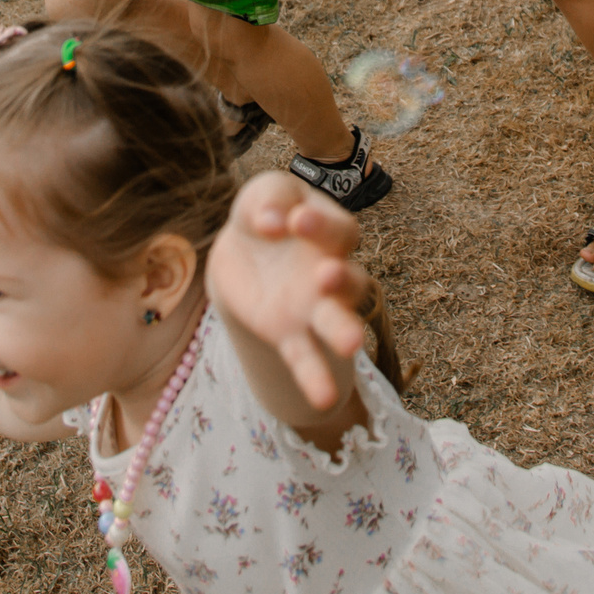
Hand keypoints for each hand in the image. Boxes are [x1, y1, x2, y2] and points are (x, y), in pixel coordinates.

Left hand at [209, 171, 368, 410]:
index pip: (341, 230)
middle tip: (326, 276)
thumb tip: (271, 222)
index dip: (321, 224)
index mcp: (330, 232)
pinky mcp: (290, 334)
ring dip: (343, 332)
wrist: (240, 254)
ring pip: (337, 322)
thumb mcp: (262, 195)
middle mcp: (331, 272)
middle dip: (343, 281)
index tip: (296, 219)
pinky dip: (315, 378)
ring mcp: (314, 308)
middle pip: (353, 280)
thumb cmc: (264, 214)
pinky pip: (306, 358)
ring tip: (349, 345)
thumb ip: (269, 198)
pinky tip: (324, 399)